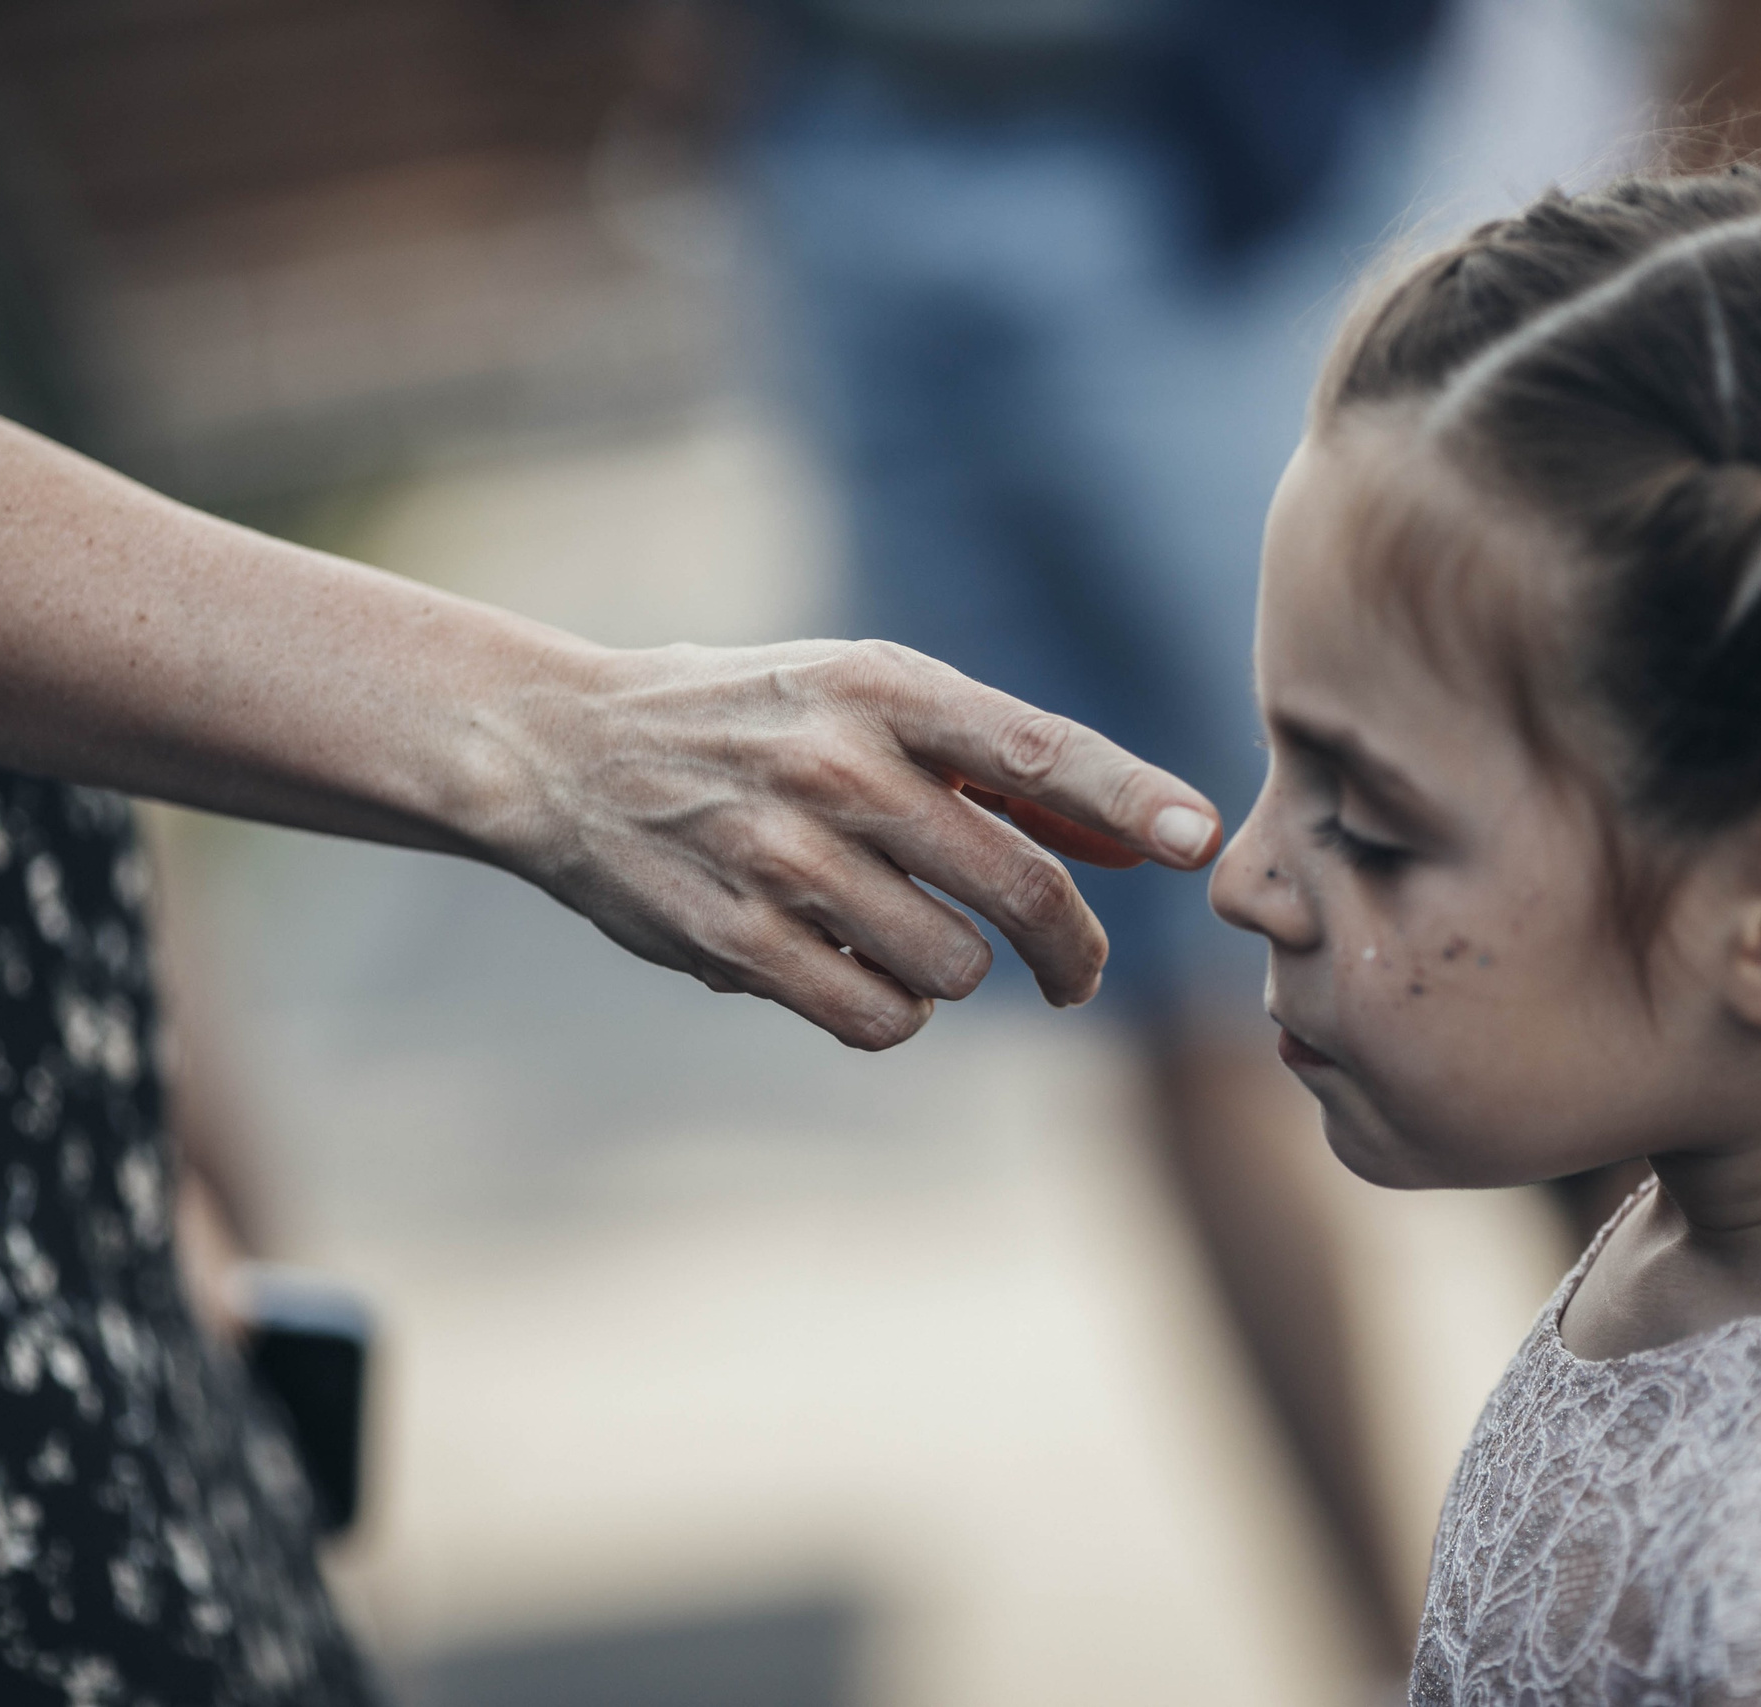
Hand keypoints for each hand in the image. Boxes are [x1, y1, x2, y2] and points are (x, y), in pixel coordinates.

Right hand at [495, 638, 1223, 1048]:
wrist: (564, 750)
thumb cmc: (748, 720)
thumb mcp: (863, 698)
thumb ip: (995, 768)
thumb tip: (1136, 839)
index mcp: (881, 687)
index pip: (1037, 747)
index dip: (1129, 797)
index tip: (1196, 839)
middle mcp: (837, 765)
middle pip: (1017, 887)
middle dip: (1071, 949)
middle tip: (1075, 974)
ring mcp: (783, 856)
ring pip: (954, 968)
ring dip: (957, 974)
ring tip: (908, 940)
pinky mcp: (736, 942)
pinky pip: (878, 1019)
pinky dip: (893, 1012)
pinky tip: (858, 972)